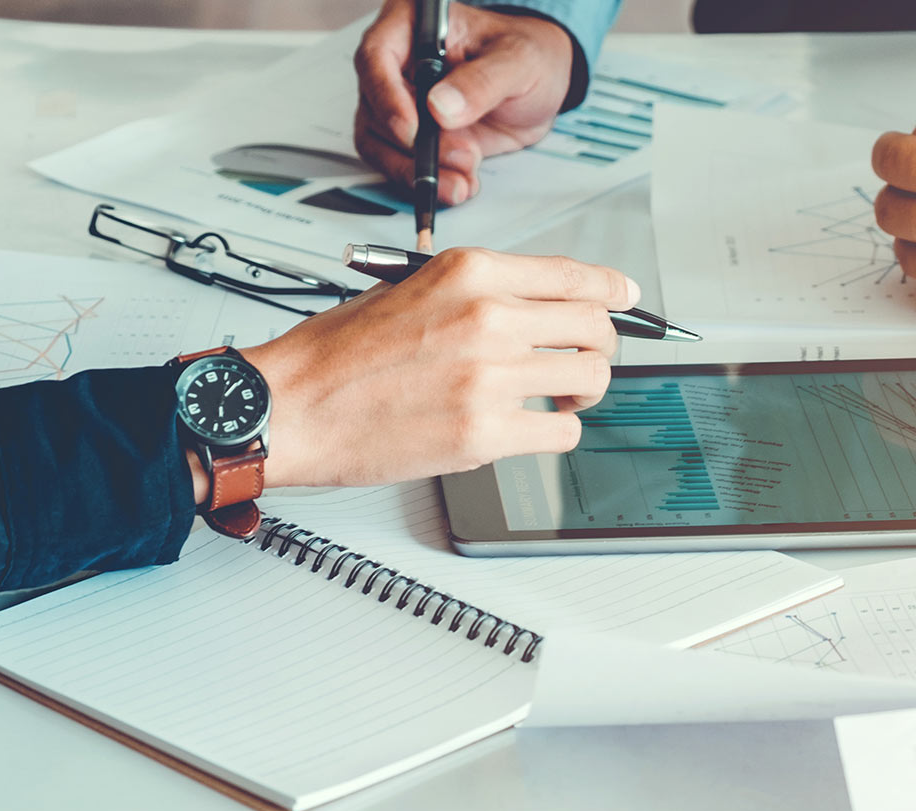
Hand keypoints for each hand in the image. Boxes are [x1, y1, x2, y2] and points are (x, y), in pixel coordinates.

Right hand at [232, 249, 629, 490]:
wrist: (290, 405)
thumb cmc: (337, 354)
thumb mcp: (409, 287)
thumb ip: (478, 293)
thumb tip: (536, 306)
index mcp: (471, 272)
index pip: (573, 274)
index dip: (612, 290)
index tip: (625, 299)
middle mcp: (489, 317)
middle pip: (595, 328)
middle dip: (600, 349)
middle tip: (582, 364)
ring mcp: (490, 376)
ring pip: (588, 380)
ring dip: (580, 394)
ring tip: (553, 401)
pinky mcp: (485, 432)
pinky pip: (562, 433)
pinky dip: (554, 433)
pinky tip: (528, 430)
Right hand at [354, 0, 575, 205]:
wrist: (542, 89)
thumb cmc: (528, 57)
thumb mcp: (518, 61)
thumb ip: (482, 81)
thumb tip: (441, 105)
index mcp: (414, 25)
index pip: (377, 56)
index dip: (387, 97)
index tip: (412, 131)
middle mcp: (399, 63)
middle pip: (376, 108)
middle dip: (414, 146)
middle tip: (461, 157)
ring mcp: (401, 102)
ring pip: (381, 144)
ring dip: (418, 170)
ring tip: (462, 180)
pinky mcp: (412, 137)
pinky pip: (400, 164)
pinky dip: (427, 180)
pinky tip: (459, 183)